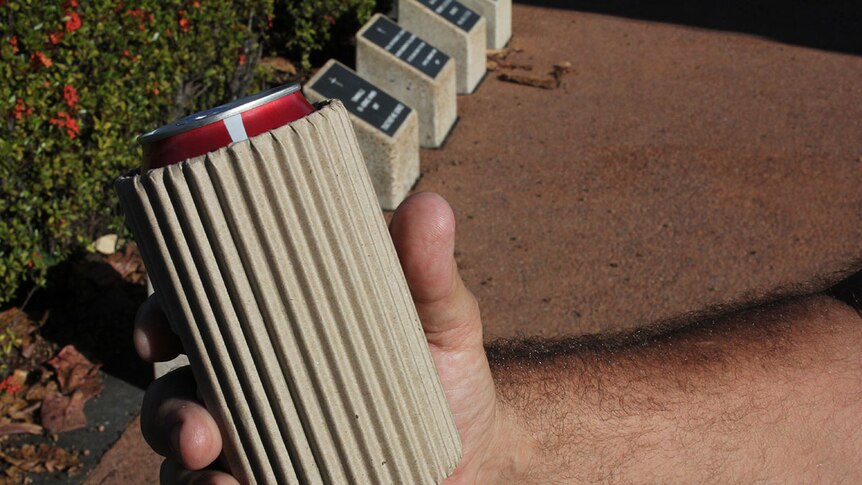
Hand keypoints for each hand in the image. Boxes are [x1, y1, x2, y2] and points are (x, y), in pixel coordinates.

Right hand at [134, 192, 530, 483]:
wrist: (473, 451)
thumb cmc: (445, 374)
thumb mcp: (441, 320)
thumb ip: (428, 273)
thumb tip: (428, 206)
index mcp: (277, 328)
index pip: (199, 314)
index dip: (161, 317)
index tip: (159, 333)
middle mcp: (255, 382)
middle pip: (177, 391)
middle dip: (168, 413)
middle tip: (198, 433)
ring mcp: (260, 439)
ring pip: (189, 453)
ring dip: (186, 469)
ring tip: (221, 483)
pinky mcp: (275, 481)